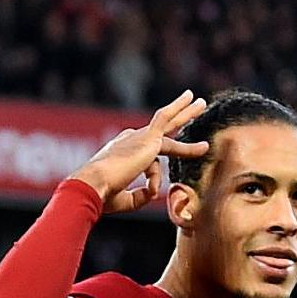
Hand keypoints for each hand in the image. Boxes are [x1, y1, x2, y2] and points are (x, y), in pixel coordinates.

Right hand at [71, 90, 211, 214]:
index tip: (151, 189)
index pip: (147, 159)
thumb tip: (153, 191)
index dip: (153, 176)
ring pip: (168, 123)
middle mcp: (130, 140)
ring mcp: (139, 137)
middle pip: (160, 131)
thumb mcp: (124, 199)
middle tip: (192, 110)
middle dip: (177, 121)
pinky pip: (166, 118)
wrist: (94, 183)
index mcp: (122, 153)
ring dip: (186, 113)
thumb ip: (140, 195)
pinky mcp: (148, 138)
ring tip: (201, 103)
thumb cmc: (102, 194)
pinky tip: (191, 97)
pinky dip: (178, 107)